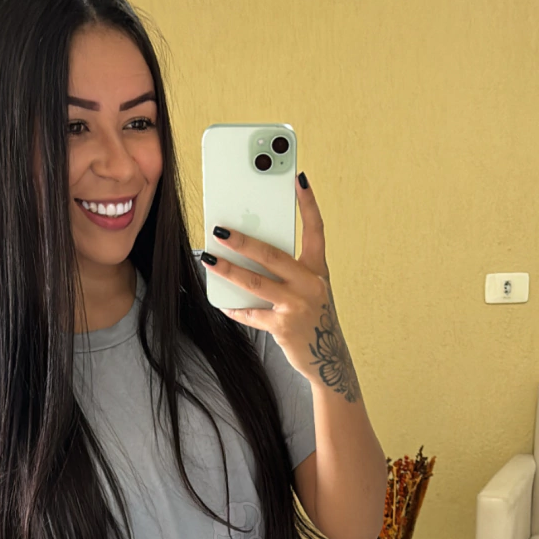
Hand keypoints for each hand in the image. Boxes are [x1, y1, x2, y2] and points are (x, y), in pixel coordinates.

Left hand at [202, 173, 361, 401]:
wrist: (328, 360)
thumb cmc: (314, 319)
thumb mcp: (310, 290)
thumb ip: (290, 271)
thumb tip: (251, 251)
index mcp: (318, 270)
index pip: (316, 230)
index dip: (308, 203)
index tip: (298, 178)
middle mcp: (311, 284)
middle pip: (273, 255)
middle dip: (244, 240)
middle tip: (220, 229)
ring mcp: (297, 306)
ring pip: (256, 283)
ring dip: (229, 270)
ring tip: (209, 258)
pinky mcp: (284, 327)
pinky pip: (252, 314)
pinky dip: (235, 308)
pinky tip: (222, 301)